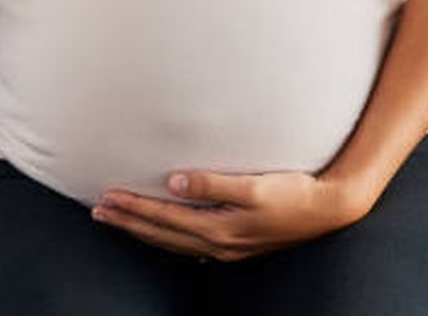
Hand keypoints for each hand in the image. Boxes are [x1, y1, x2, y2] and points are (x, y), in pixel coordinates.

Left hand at [92, 169, 370, 261]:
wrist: (329, 208)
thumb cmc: (293, 192)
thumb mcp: (255, 186)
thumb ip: (213, 183)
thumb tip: (174, 180)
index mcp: (219, 229)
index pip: (163, 219)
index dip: (133, 207)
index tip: (107, 196)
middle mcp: (218, 243)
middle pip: (161, 234)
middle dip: (128, 221)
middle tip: (98, 210)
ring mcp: (226, 247)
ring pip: (171, 241)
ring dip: (142, 230)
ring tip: (117, 218)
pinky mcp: (235, 243)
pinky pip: (187, 243)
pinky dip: (165, 237)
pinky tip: (159, 232)